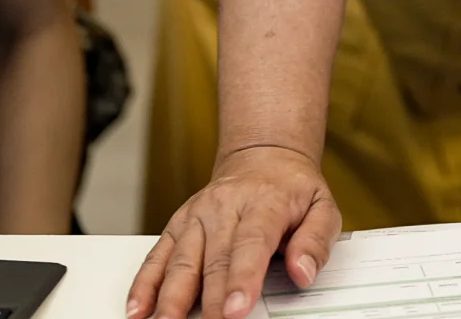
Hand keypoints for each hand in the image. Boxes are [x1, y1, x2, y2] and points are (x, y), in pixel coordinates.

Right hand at [128, 145, 339, 318]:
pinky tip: (138, 308)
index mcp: (264, 203)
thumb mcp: (322, 207)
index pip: (251, 244)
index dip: (243, 279)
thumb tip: (303, 271)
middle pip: (213, 260)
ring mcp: (197, 217)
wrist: (263, 157)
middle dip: (210, 299)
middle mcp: (224, 208)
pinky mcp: (178, 225)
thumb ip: (316, 241)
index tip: (238, 308)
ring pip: (182, 260)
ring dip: (170, 297)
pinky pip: (159, 255)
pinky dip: (145, 283)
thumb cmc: (292, 190)